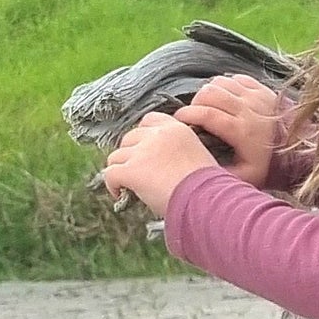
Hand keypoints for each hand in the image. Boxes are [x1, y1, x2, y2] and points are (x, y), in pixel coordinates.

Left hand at [102, 113, 218, 215]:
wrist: (205, 198)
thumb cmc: (208, 185)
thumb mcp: (198, 155)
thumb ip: (177, 150)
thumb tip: (161, 162)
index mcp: (177, 129)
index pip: (150, 119)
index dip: (144, 134)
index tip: (145, 147)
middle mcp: (158, 135)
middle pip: (129, 137)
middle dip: (130, 153)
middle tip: (137, 169)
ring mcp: (142, 152)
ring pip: (116, 156)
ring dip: (121, 168)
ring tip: (129, 184)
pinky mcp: (130, 170)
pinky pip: (109, 174)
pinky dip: (112, 185)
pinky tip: (120, 194)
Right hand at [173, 75, 287, 187]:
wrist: (302, 153)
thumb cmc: (270, 166)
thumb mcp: (245, 177)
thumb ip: (219, 174)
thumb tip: (195, 169)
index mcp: (241, 131)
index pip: (205, 113)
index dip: (186, 114)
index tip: (179, 121)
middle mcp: (249, 109)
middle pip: (210, 92)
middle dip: (196, 102)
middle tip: (196, 115)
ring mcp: (258, 96)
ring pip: (222, 82)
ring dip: (210, 92)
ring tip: (210, 107)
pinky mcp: (265, 90)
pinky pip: (237, 78)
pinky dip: (226, 85)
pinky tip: (226, 99)